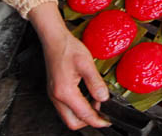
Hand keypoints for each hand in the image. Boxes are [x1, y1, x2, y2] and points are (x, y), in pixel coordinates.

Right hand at [28, 3, 109, 129]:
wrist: (54, 39)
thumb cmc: (67, 48)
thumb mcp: (86, 63)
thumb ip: (96, 83)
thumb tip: (104, 97)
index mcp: (65, 92)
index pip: (83, 115)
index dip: (98, 120)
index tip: (108, 120)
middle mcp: (56, 96)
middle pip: (72, 122)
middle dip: (89, 121)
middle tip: (103, 114)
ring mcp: (54, 95)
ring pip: (68, 116)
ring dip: (83, 114)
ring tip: (97, 103)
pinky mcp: (55, 91)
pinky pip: (66, 107)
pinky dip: (78, 107)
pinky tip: (87, 97)